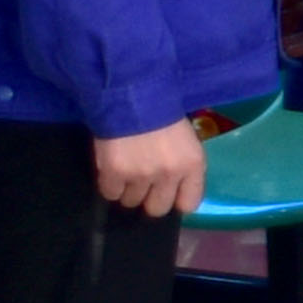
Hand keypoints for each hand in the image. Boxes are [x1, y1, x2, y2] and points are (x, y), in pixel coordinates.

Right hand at [91, 119, 206, 217]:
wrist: (134, 93)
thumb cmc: (163, 112)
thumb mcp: (186, 139)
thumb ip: (183, 165)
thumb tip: (173, 189)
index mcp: (193, 164)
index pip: (189, 203)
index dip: (177, 199)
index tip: (169, 193)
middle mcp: (169, 174)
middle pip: (157, 209)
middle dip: (149, 198)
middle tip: (143, 183)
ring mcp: (140, 176)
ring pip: (131, 201)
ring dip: (128, 189)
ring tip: (126, 170)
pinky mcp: (114, 173)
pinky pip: (110, 193)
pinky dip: (110, 184)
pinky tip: (112, 168)